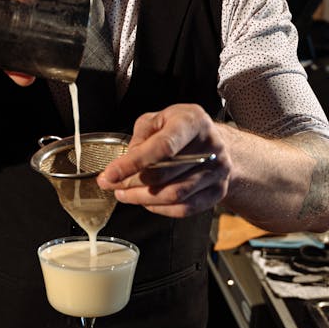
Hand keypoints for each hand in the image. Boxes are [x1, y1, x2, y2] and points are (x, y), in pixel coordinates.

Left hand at [96, 104, 230, 217]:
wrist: (216, 141)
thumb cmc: (183, 128)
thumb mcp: (159, 119)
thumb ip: (140, 137)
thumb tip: (126, 163)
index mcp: (193, 121)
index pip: (163, 146)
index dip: (133, 163)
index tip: (110, 174)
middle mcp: (210, 146)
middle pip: (166, 174)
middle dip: (132, 183)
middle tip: (112, 184)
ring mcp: (218, 170)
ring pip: (174, 195)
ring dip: (142, 199)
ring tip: (125, 194)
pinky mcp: (218, 191)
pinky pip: (185, 209)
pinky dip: (160, 209)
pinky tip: (147, 202)